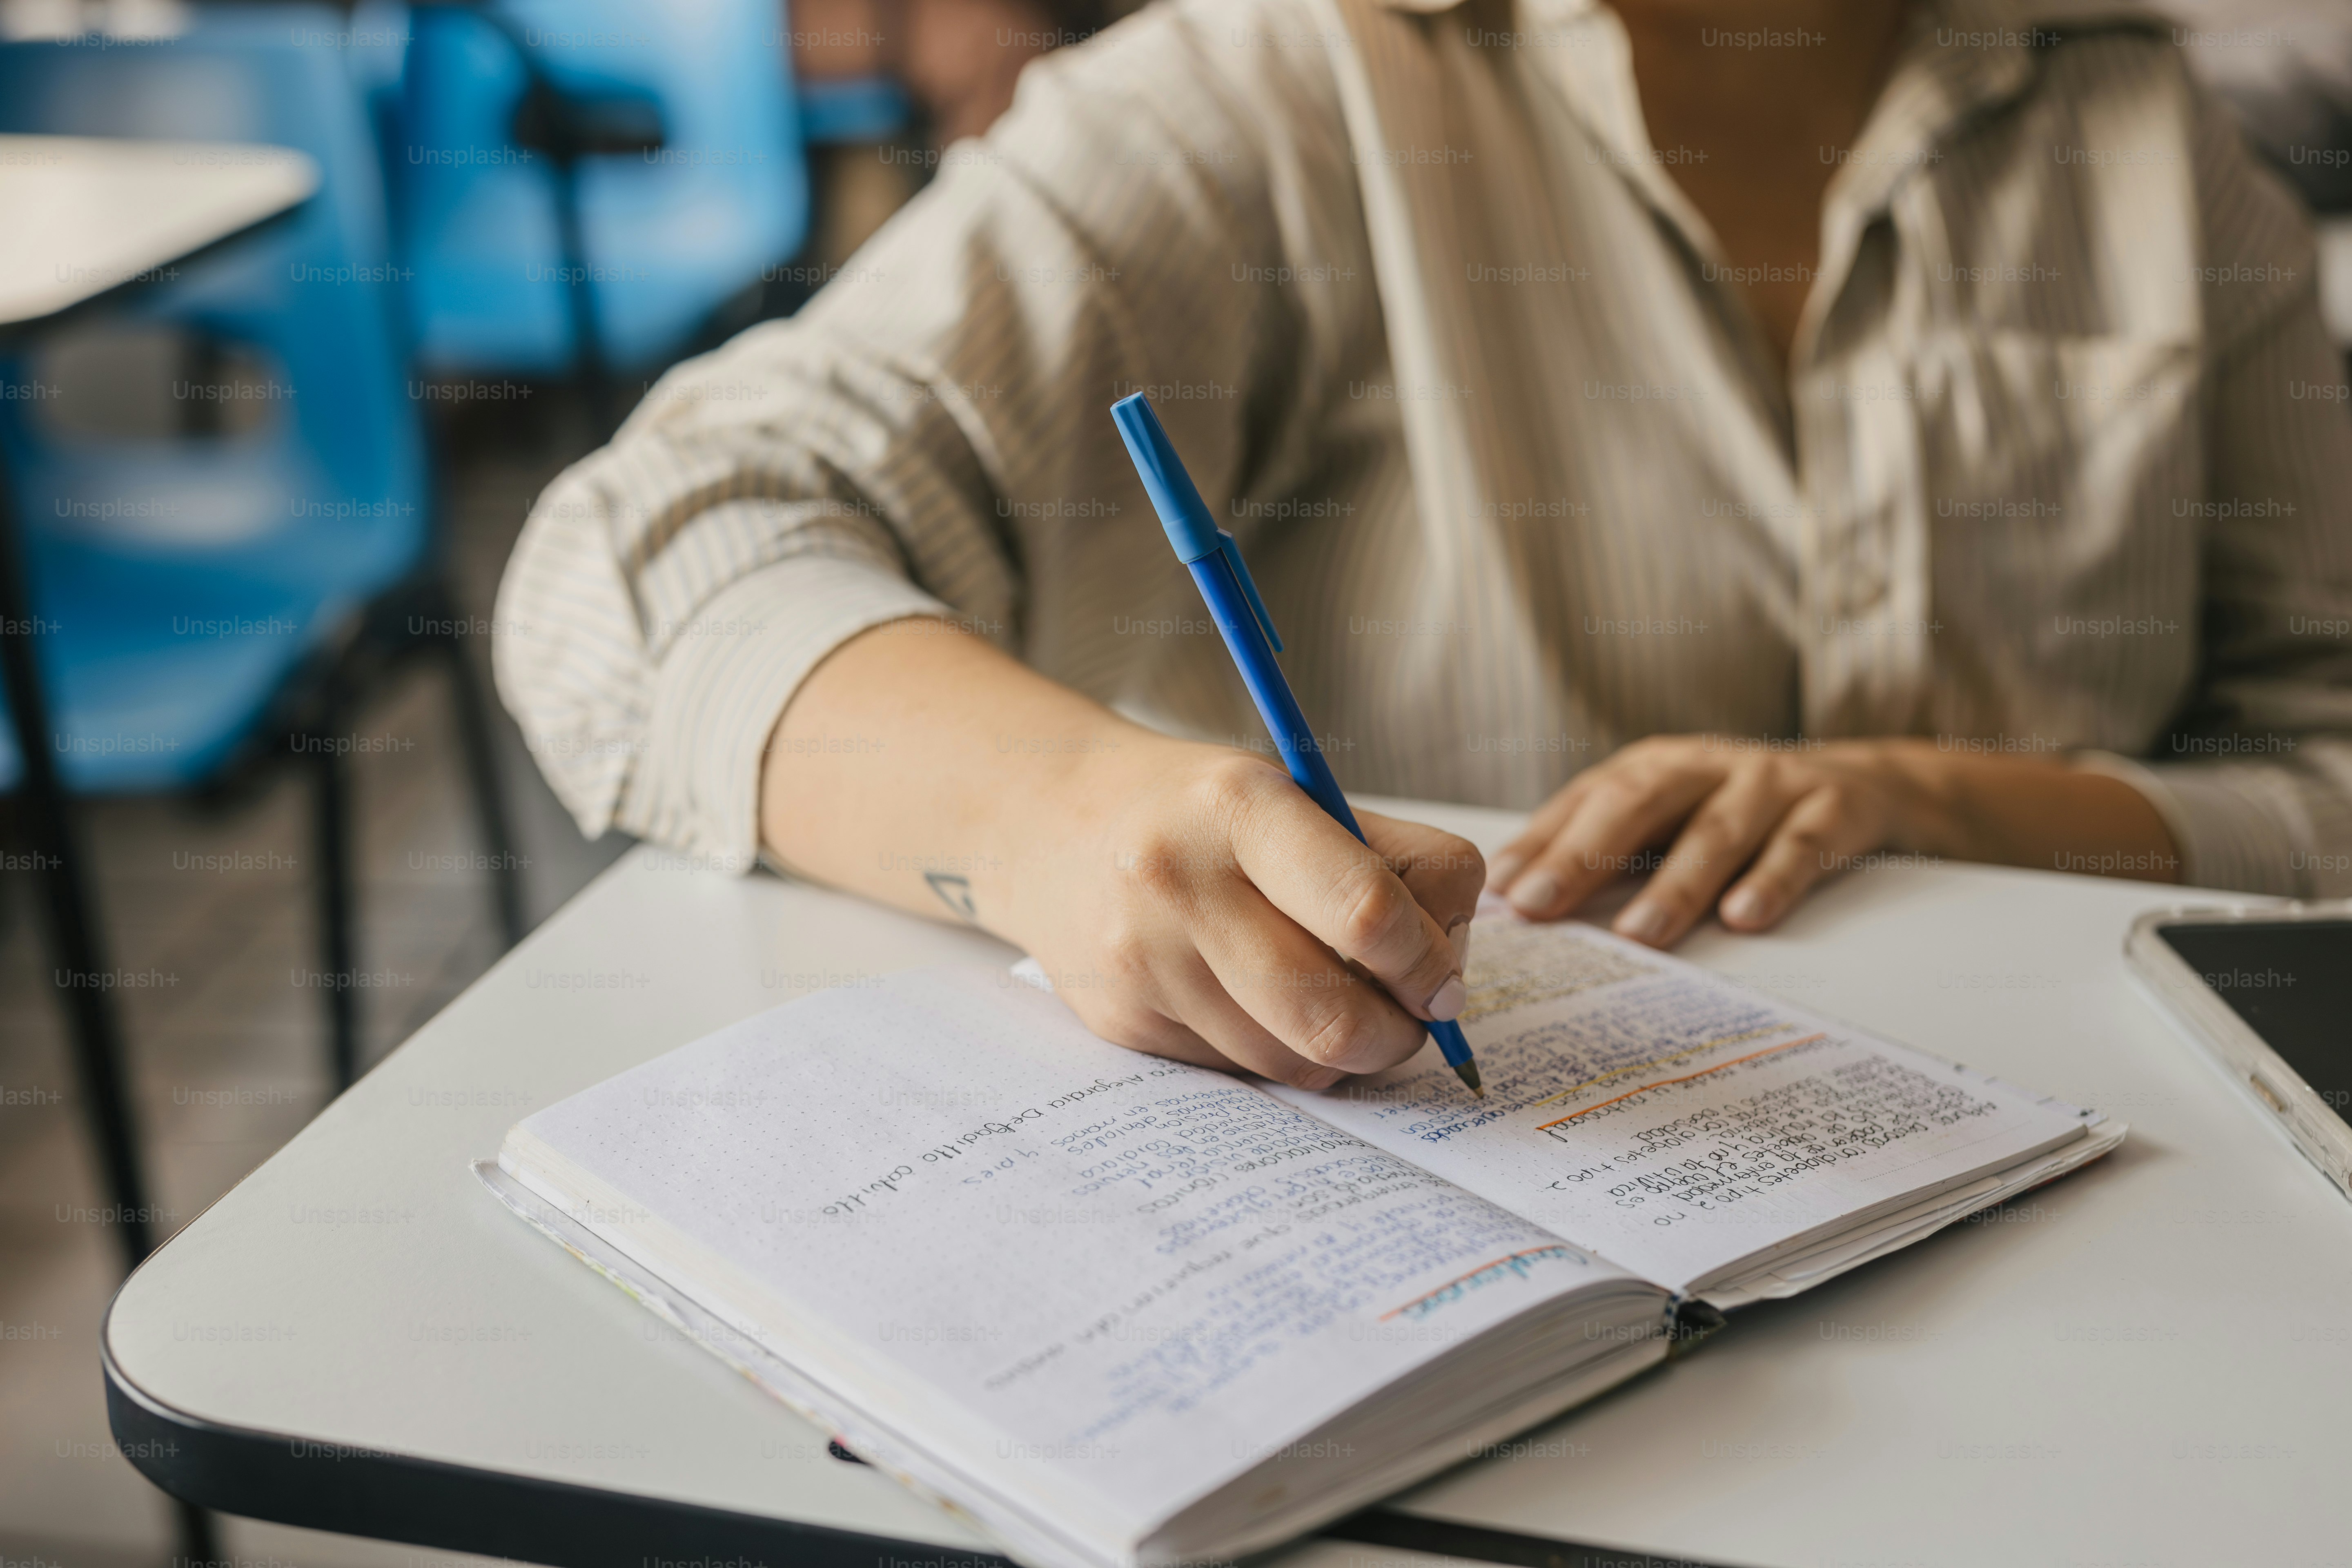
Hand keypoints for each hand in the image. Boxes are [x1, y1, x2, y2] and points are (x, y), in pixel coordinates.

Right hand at [997, 741, 1481, 1089]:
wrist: (1047, 823)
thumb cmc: (1203, 811)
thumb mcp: (1300, 796)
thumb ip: (1399, 868)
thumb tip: (1449, 983)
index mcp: (1241, 806)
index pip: (1367, 911)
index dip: (1429, 964)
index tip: (1444, 981)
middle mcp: (1178, 882)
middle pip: (1333, 1016)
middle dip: (1398, 1036)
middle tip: (1411, 1019)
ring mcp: (1143, 961)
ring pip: (1292, 1062)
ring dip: (1342, 1054)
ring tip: (1338, 1005)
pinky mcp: (1121, 1023)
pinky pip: (1240, 1073)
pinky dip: (1275, 1054)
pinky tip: (1258, 1004)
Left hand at [1489, 737, 1907, 946]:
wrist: (1869, 786)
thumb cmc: (1742, 814)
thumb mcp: (1672, 819)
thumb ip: (1608, 851)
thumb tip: (1520, 901)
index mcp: (1657, 766)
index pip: (1587, 799)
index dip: (1542, 841)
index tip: (1499, 891)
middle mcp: (1706, 766)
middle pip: (1637, 802)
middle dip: (1583, 855)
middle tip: (1541, 905)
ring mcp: (1772, 783)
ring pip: (1716, 831)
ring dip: (1675, 884)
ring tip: (1638, 935)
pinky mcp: (1834, 807)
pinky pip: (1800, 845)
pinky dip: (1772, 880)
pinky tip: (1744, 918)